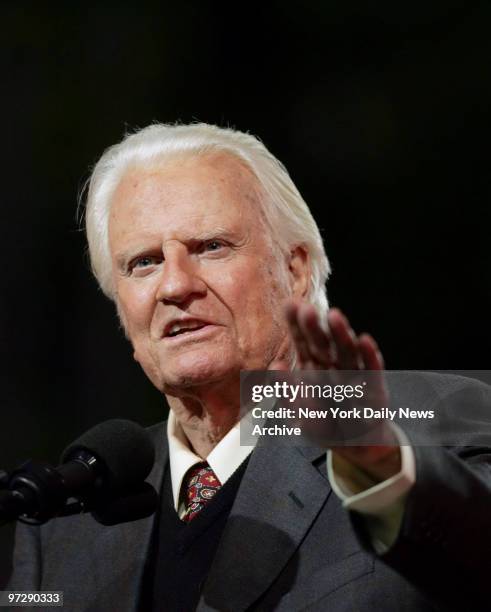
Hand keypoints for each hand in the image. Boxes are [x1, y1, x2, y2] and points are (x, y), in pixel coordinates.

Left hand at [272, 301, 400, 481]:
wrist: (356, 447)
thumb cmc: (326, 426)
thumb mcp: (300, 415)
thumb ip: (288, 393)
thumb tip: (277, 364)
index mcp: (312, 366)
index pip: (303, 342)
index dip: (296, 324)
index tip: (290, 305)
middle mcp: (332, 365)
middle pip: (322, 343)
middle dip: (314, 327)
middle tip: (306, 309)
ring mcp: (354, 374)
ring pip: (346, 351)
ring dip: (341, 334)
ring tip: (335, 317)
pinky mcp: (375, 387)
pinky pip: (371, 370)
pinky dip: (369, 356)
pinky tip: (364, 340)